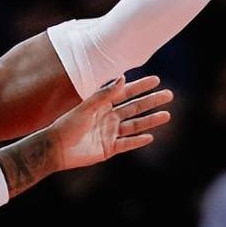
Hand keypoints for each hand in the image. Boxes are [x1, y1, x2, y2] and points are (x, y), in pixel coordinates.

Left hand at [47, 75, 172, 171]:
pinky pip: (127, 144)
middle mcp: (109, 118)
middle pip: (135, 108)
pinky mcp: (109, 149)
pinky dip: (138, 141)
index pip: (126, 93)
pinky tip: (150, 136)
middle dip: (152, 102)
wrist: (57, 148)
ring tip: (167, 115)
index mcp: (103, 105)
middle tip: (169, 95)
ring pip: (135, 126)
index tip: (156, 80)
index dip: (141, 87)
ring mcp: (110, 134)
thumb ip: (105, 94)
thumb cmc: (68, 124)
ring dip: (151, 120)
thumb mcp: (87, 106)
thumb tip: (123, 77)